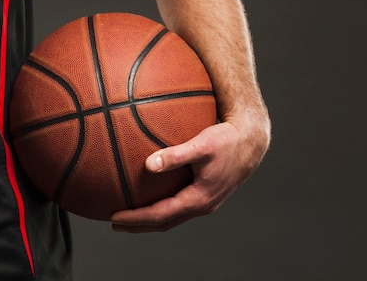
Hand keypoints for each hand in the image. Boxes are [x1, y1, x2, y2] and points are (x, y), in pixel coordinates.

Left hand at [110, 116, 269, 232]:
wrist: (252, 141)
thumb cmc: (227, 140)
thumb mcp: (201, 145)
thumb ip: (175, 155)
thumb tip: (148, 164)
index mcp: (198, 199)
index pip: (160, 215)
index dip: (135, 219)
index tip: (114, 217)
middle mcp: (201, 206)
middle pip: (164, 223)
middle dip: (138, 225)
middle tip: (114, 223)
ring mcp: (205, 202)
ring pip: (172, 217)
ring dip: (149, 219)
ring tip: (128, 215)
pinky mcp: (206, 194)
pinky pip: (179, 207)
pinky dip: (161, 207)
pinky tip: (151, 194)